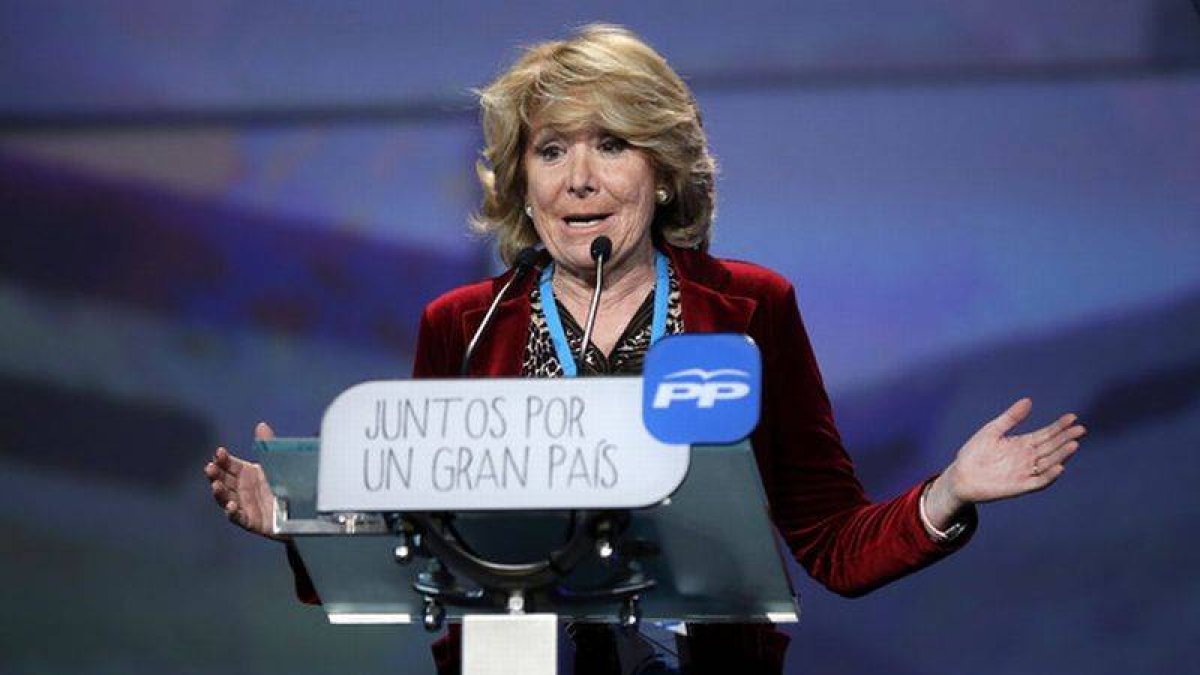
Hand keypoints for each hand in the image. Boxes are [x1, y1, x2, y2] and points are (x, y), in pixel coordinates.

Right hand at [204, 422, 287, 541]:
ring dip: (219, 493)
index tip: (219, 452)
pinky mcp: (252, 521)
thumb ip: (269, 445)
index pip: (230, 465)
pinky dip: (233, 513)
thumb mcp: (278, 463)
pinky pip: (239, 518)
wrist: (303, 509)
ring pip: (226, 499)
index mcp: (247, 474)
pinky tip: (230, 507)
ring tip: (216, 485)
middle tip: (210, 467)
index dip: (223, 459)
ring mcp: (245, 506)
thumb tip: (261, 425)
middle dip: (215, 474)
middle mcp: (242, 489)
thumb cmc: (287, 485)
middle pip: (224, 481)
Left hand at [926, 398, 1085, 525]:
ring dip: (1061, 455)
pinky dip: (1049, 475)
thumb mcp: (992, 430)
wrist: (960, 475)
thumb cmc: (974, 453)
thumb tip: (1028, 400)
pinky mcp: (1020, 486)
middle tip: (1080, 429)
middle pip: (1051, 447)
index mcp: (1022, 444)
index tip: (1072, 417)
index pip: (1046, 434)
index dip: (1059, 426)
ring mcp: (1025, 472)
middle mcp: (1027, 458)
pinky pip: (1039, 481)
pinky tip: (1059, 467)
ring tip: (1073, 444)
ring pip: (1049, 463)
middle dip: (1066, 438)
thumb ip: (1011, 417)